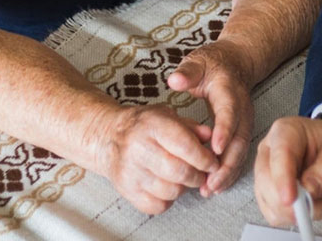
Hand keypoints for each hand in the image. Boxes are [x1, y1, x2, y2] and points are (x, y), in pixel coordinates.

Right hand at [93, 104, 219, 213]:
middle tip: (202, 173)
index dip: (204, 158)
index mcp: (152, 125)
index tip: (213, 163)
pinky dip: (168, 200)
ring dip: (184, 188)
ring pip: (170, 191)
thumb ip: (191, 127)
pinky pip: (156, 206)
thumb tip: (210, 137)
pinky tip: (167, 186)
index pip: (185, 146)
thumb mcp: (167, 115)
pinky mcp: (126, 190)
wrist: (109, 137)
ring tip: (184, 178)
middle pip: (179, 172)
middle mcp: (138, 148)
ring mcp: (130, 171)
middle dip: (198, 176)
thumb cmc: (142, 125)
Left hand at [167, 40, 254, 196]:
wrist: (235, 63)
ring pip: (241, 150)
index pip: (229, 112)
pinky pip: (238, 153)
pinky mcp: (242, 131)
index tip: (214, 149)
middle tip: (210, 183)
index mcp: (230, 91)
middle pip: (239, 138)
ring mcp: (245, 121)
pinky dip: (229, 170)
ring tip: (210, 189)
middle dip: (227, 163)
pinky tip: (216, 185)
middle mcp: (242, 108)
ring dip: (228, 171)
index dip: (224, 130)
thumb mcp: (198, 62)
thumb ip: (188, 71)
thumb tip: (176, 80)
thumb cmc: (212, 64)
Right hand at [253, 116, 321, 226]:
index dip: (282, 180)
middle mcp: (270, 153)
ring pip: (270, 204)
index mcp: (285, 132)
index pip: (278, 156)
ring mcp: (268, 175)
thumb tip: (309, 189)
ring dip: (299, 212)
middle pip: (267, 183)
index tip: (291, 199)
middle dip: (292, 202)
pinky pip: (277, 215)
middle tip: (321, 204)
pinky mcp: (270, 195)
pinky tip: (318, 206)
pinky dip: (298, 218)